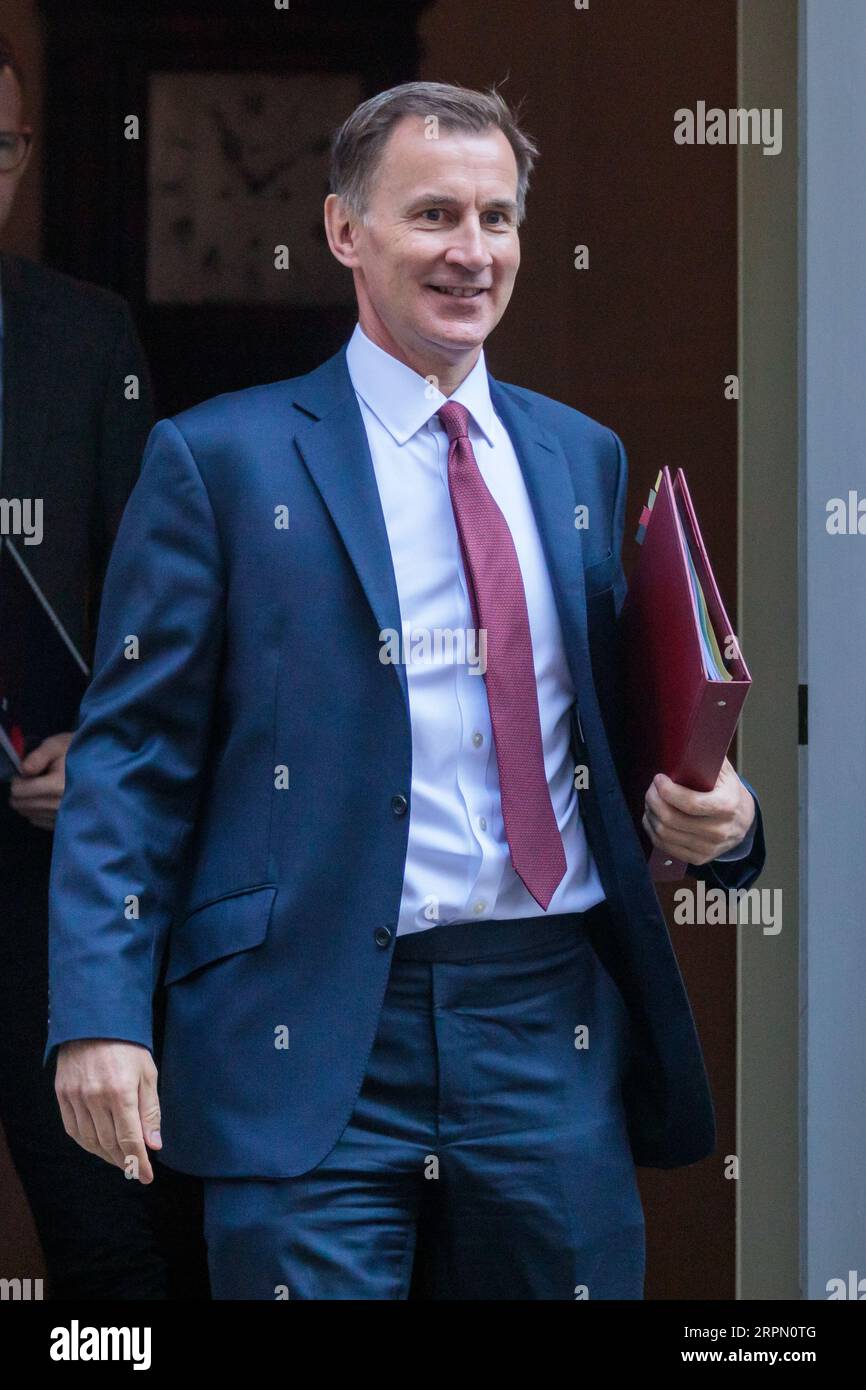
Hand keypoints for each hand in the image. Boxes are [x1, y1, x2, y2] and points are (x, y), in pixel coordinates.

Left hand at [9, 731, 73, 829]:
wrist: (103, 767)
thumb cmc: (75, 752)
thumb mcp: (56, 745)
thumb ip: (38, 756)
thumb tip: (24, 770)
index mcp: (58, 786)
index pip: (19, 791)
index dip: (19, 779)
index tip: (30, 772)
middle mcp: (61, 806)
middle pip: (22, 805)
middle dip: (22, 792)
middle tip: (37, 779)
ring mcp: (64, 818)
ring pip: (29, 814)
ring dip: (31, 802)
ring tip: (46, 788)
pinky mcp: (65, 824)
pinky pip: (39, 822)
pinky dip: (39, 811)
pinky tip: (50, 799)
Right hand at [55, 1040, 161, 1182]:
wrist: (95, 1021)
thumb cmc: (128, 1046)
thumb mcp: (148, 1073)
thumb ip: (150, 1111)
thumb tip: (154, 1145)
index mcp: (120, 1092)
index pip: (130, 1140)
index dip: (139, 1162)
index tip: (147, 1176)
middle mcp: (95, 1098)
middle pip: (109, 1144)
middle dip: (125, 1160)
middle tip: (135, 1168)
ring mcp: (75, 1097)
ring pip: (90, 1141)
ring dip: (106, 1155)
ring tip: (120, 1160)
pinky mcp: (62, 1094)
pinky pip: (73, 1129)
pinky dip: (86, 1143)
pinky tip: (98, 1146)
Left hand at [642, 756, 755, 865]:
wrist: (744, 822)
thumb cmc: (728, 792)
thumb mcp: (725, 772)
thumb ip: (708, 757)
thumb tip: (688, 738)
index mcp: (727, 806)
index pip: (689, 803)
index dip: (667, 791)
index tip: (659, 779)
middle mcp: (719, 830)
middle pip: (671, 819)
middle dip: (653, 800)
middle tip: (651, 789)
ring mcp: (708, 847)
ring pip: (665, 833)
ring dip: (650, 815)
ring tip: (650, 802)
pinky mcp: (698, 858)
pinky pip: (666, 846)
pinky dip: (653, 831)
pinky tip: (652, 818)